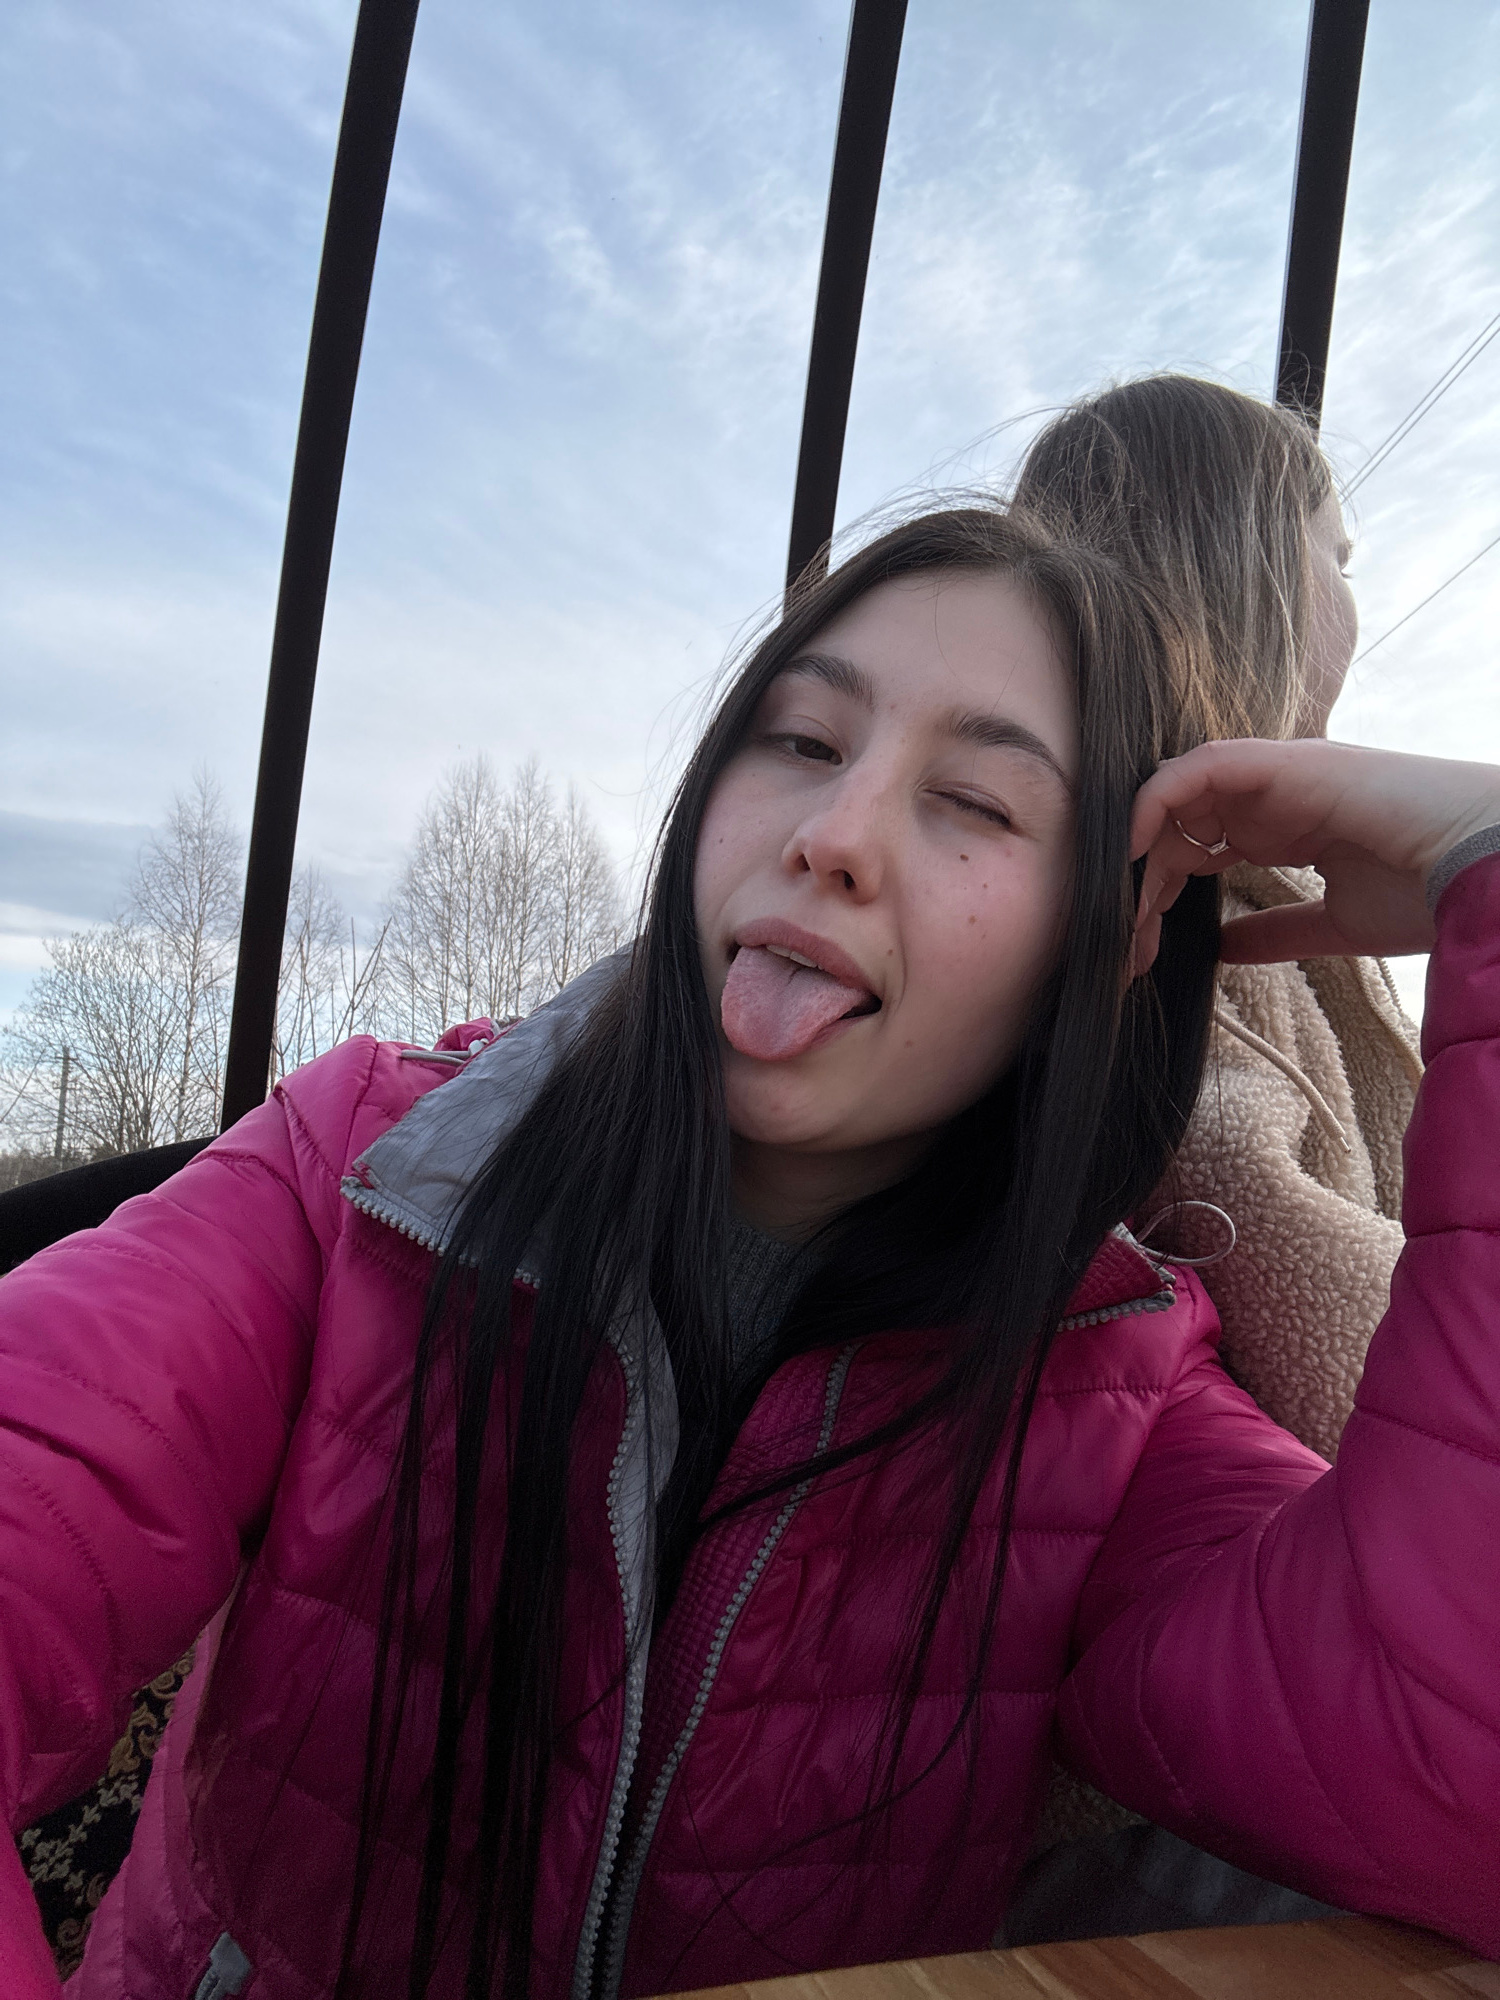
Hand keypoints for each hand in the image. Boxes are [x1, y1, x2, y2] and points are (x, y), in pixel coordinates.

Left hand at [1129, 738, 1499, 969]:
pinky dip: (1158, 801)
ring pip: (1178, 791)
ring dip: (1142, 845)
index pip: (1197, 844)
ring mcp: (1279, 773)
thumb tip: (1224, 948)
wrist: (1482, 874)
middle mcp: (1274, 793)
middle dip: (1140, 878)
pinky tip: (1137, 847)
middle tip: (1124, 937)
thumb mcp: (1333, 926)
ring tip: (1125, 902)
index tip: (1140, 942)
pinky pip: (1200, 768)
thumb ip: (1275, 932)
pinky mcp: (1287, 762)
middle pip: (1177, 821)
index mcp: (1285, 825)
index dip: (1159, 890)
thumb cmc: (1427, 894)